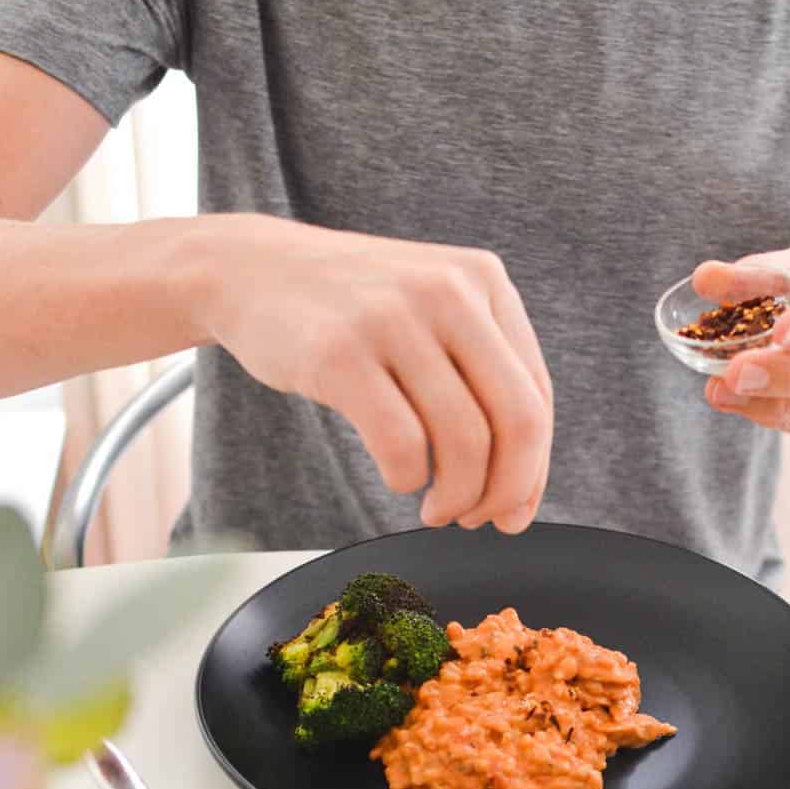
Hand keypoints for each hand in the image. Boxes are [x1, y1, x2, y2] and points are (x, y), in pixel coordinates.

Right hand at [196, 215, 553, 532]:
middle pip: (516, 422)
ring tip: (434, 509)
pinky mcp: (340, 353)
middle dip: (504, 491)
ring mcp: (393, 319)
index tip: (512, 512)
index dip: (532, 471)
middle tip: (475, 520)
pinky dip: (407, 479)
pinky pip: (402, 445)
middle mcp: (447, 291)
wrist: (251, 269)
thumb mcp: (429, 311)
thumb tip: (521, 489)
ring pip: (463, 442)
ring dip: (456, 497)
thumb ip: (480, 375)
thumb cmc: (349, 311)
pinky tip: (398, 477)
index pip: (538, 396)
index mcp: (483, 280)